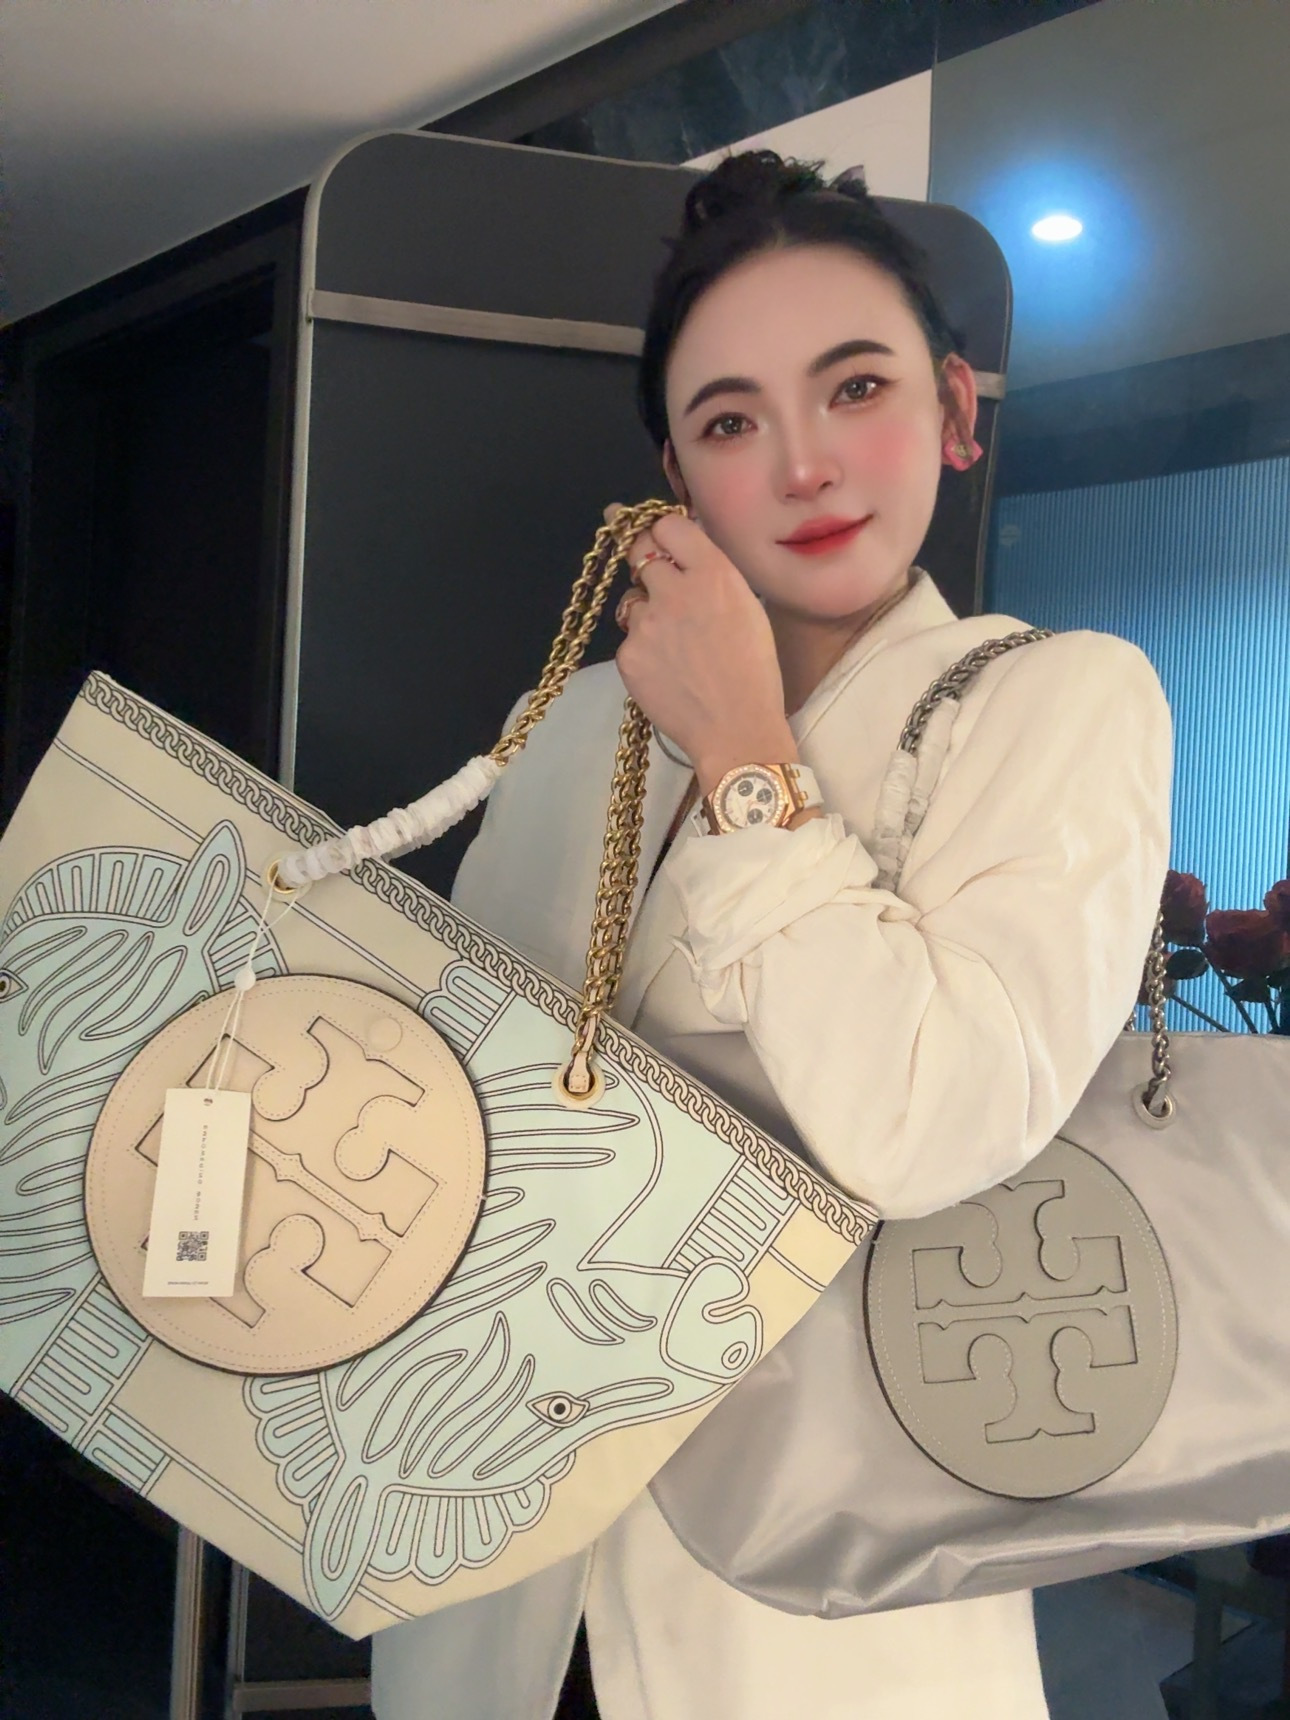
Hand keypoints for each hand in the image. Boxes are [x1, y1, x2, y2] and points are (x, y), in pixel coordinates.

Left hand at [606, 505, 797, 793]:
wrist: (736, 729)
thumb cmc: (754, 672)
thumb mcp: (747, 608)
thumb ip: (714, 575)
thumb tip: (687, 551)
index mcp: (713, 574)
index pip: (667, 525)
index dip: (662, 531)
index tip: (659, 537)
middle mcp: (675, 590)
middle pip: (639, 552)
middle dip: (642, 558)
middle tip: (649, 571)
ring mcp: (646, 623)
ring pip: (632, 600)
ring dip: (645, 610)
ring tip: (673, 643)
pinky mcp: (628, 655)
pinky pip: (629, 639)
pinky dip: (643, 649)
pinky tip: (667, 670)